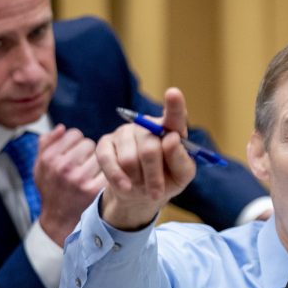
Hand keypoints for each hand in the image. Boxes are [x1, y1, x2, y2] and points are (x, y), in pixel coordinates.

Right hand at [34, 125, 106, 245]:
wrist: (59, 218)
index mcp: (50, 158)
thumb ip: (47, 143)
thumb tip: (61, 127)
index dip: (76, 142)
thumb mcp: (40, 166)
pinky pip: (107, 170)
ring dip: (98, 162)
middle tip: (83, 164)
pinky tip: (96, 180)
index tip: (74, 152)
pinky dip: (105, 174)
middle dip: (88, 152)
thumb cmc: (50, 188)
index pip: (74, 134)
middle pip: (89, 143)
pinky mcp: (94, 189)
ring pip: (100, 156)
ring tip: (89, 173)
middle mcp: (63, 167)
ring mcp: (79, 179)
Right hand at [96, 88, 196, 229]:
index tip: (173, 94)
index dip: (174, 105)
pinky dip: (118, 178)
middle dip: (154, 176)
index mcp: (170, 129)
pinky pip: (108, 161)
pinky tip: (126, 187)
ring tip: (143, 186)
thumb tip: (171, 138)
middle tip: (157, 193)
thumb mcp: (181, 175)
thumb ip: (181, 158)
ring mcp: (125, 132)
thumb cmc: (166, 180)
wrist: (140, 194)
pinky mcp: (105, 143)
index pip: (174, 116)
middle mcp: (147, 125)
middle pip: (150, 148)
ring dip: (138, 180)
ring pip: (129, 159)